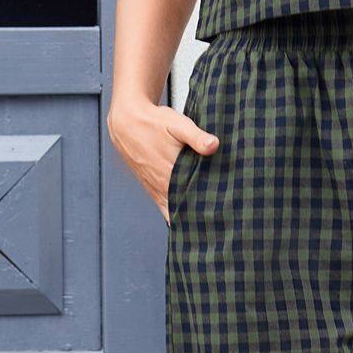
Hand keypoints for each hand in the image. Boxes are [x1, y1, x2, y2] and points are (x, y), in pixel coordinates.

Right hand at [107, 96, 218, 223]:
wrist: (126, 123)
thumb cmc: (153, 123)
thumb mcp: (177, 125)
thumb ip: (196, 136)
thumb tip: (214, 145)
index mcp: (171, 173)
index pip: (195, 199)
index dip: (210, 210)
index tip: (225, 217)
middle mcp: (163, 186)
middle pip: (187, 209)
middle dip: (203, 217)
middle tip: (223, 225)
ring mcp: (157, 190)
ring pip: (175, 212)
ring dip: (190, 218)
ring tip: (209, 229)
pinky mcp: (153, 189)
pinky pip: (165, 209)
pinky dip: (176, 216)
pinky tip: (188, 223)